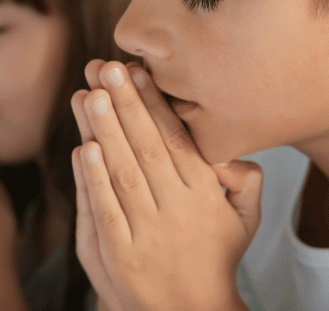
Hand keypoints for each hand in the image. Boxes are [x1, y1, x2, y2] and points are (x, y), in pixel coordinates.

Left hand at [71, 60, 263, 310]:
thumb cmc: (213, 262)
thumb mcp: (245, 222)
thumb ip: (245, 182)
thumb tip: (234, 149)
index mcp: (206, 196)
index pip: (177, 140)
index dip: (154, 104)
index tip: (137, 70)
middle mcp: (178, 211)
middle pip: (148, 148)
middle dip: (125, 104)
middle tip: (106, 67)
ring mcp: (148, 234)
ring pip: (124, 174)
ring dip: (105, 131)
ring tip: (89, 94)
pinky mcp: (120, 256)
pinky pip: (106, 211)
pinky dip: (94, 180)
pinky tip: (83, 148)